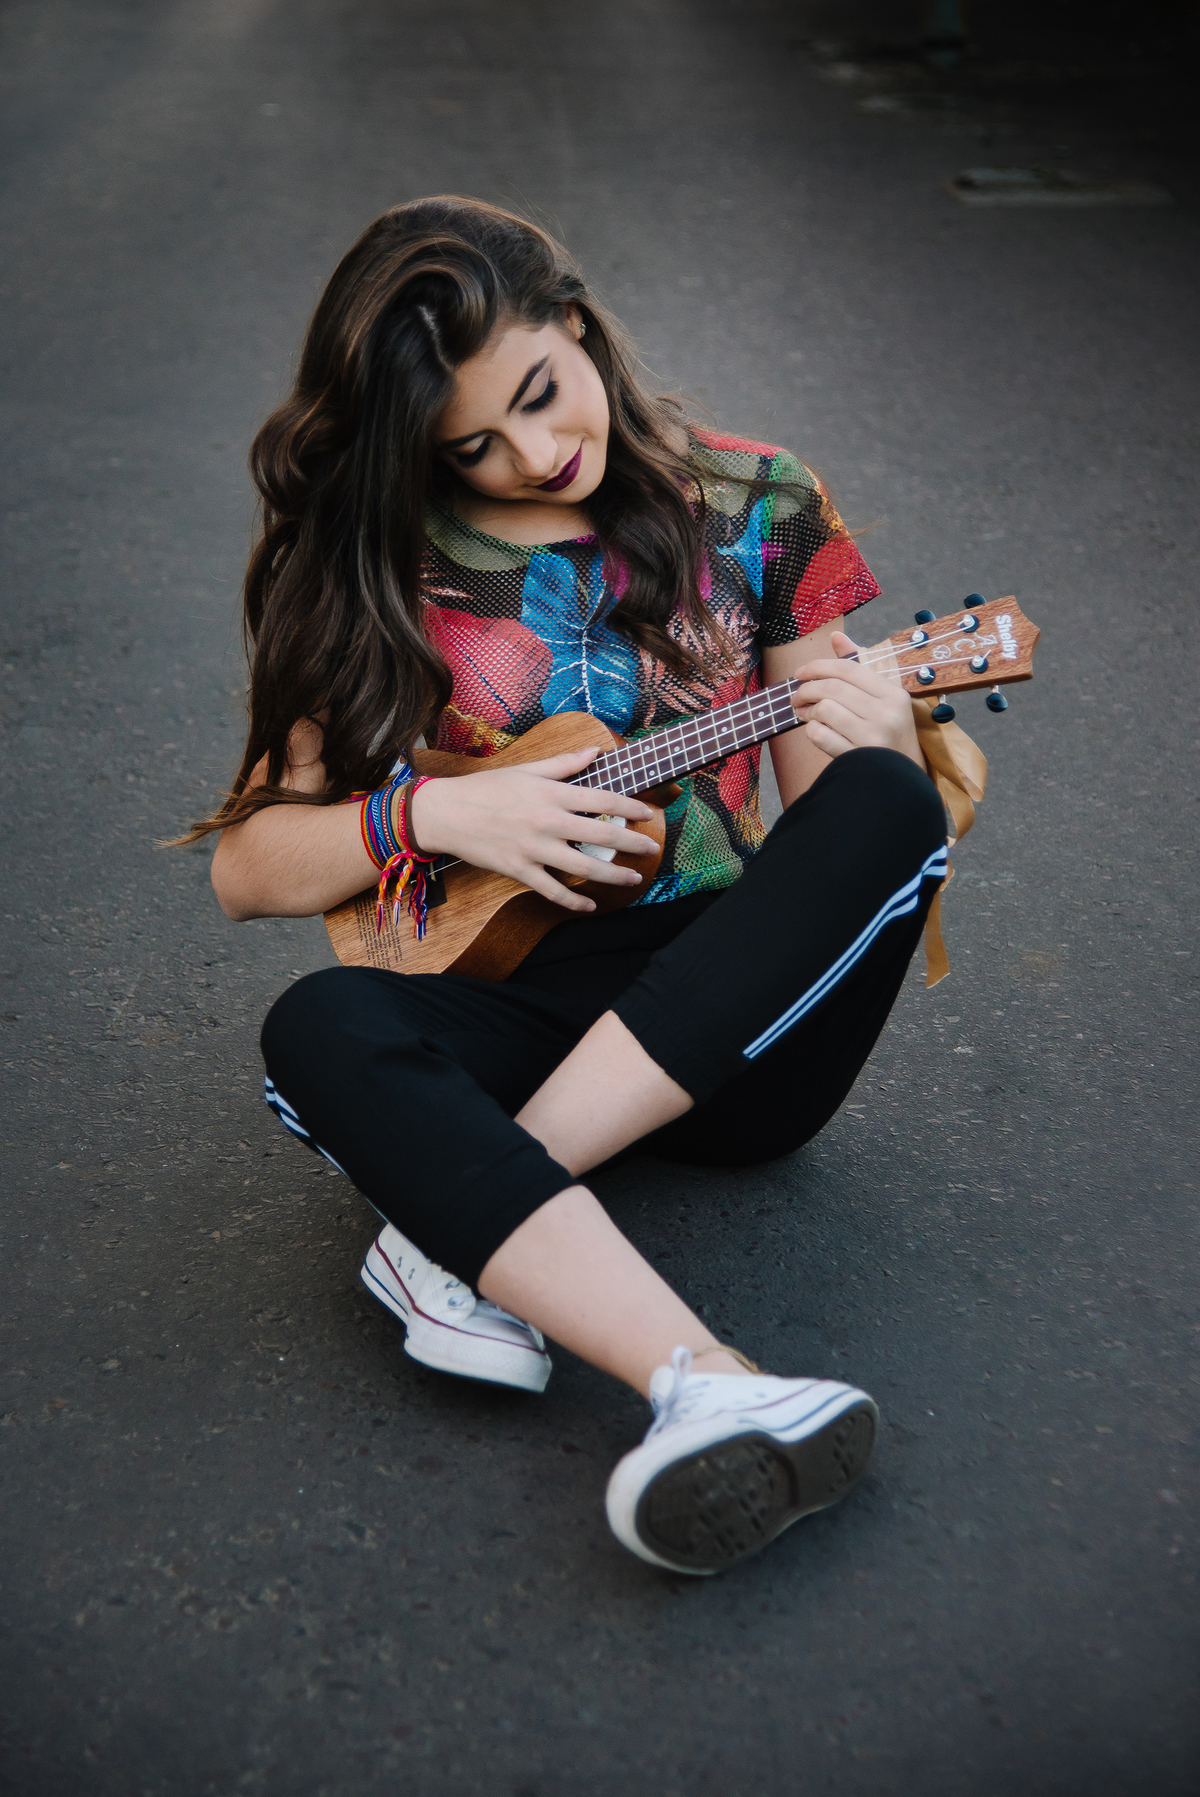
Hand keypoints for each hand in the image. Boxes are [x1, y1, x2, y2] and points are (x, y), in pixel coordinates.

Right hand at [410, 748, 657, 913]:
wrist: (446, 813)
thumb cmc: (486, 788)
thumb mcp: (526, 770)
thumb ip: (563, 764)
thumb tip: (594, 752)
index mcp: (550, 794)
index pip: (601, 799)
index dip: (630, 806)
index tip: (648, 813)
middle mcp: (546, 822)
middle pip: (600, 835)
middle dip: (632, 843)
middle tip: (652, 848)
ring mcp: (533, 849)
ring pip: (582, 866)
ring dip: (613, 875)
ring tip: (634, 878)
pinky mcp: (519, 870)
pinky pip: (551, 891)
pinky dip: (573, 901)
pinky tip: (590, 906)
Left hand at [789, 631, 923, 766]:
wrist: (901, 779)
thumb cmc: (889, 732)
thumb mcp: (883, 698)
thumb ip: (858, 666)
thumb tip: (836, 636)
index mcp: (894, 694)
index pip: (850, 669)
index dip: (819, 666)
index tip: (800, 672)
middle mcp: (886, 714)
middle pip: (834, 688)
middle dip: (807, 689)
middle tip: (797, 695)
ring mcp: (873, 737)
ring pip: (826, 710)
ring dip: (808, 710)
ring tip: (803, 713)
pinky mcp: (858, 758)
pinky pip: (822, 736)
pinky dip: (811, 731)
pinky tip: (813, 730)